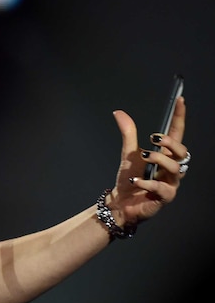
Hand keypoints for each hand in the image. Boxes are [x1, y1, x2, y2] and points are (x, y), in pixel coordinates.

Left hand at [109, 96, 187, 225]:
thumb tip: (119, 112)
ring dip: (159, 160)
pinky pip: (162, 189)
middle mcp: (172, 169)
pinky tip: (135, 180)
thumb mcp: (129, 153)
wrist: (121, 202)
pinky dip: (146, 183)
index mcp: (165, 156)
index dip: (179, 117)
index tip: (180, 100)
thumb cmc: (130, 179)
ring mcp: (170, 184)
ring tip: (143, 157)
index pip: (177, 134)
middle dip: (169, 143)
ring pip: (175, 168)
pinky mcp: (164, 198)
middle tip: (152, 139)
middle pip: (182, 152)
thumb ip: (128, 133)